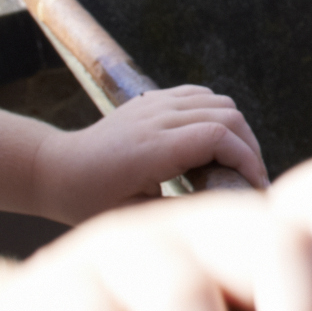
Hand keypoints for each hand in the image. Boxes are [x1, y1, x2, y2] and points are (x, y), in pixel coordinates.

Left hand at [40, 85, 266, 214]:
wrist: (57, 169)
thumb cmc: (91, 200)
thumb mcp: (136, 215)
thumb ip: (182, 208)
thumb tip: (225, 209)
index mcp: (152, 148)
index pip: (218, 136)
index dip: (246, 159)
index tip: (254, 186)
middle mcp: (156, 117)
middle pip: (227, 115)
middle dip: (250, 147)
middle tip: (253, 178)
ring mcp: (155, 103)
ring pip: (219, 102)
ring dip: (237, 130)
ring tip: (238, 162)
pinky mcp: (153, 98)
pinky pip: (201, 95)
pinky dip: (219, 115)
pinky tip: (215, 142)